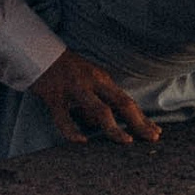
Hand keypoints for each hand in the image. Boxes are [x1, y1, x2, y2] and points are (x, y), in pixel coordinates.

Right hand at [32, 48, 159, 150]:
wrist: (38, 53)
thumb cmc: (66, 71)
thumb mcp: (88, 83)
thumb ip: (99, 102)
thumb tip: (107, 126)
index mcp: (102, 80)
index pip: (127, 101)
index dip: (142, 118)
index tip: (155, 132)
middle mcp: (92, 83)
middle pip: (121, 103)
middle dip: (138, 122)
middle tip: (151, 138)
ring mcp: (74, 88)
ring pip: (99, 109)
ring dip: (114, 126)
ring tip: (125, 141)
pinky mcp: (54, 95)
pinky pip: (64, 116)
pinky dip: (72, 130)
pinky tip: (81, 141)